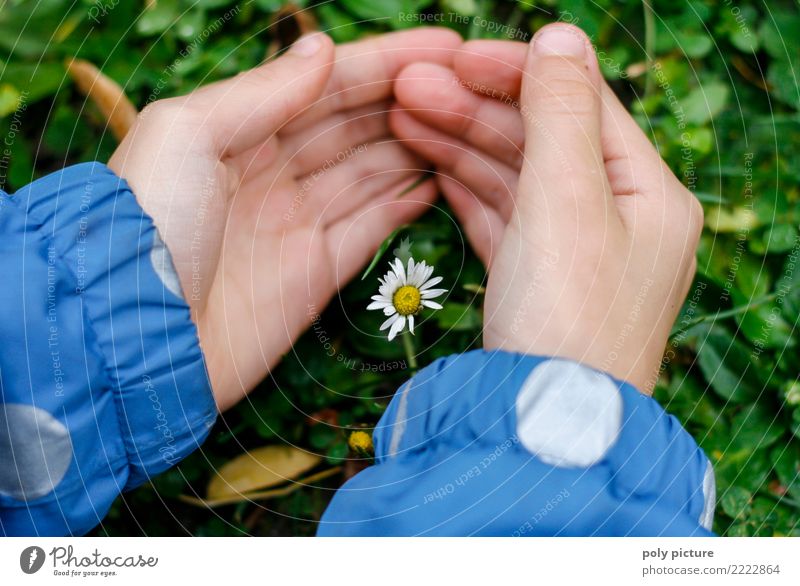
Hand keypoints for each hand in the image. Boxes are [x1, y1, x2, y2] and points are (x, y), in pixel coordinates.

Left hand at [109, 28, 460, 410]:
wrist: (140, 338)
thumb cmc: (147, 227)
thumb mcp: (187, 134)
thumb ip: (260, 92)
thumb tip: (321, 49)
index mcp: (238, 130)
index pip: (326, 84)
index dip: (386, 62)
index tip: (444, 47)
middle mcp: (272, 172)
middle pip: (355, 125)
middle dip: (410, 100)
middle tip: (469, 84)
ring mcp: (297, 223)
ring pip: (372, 172)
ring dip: (416, 146)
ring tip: (467, 124)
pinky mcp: (317, 272)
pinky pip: (373, 226)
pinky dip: (406, 202)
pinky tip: (442, 178)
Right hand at [390, 24, 702, 392]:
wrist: (544, 426)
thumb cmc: (567, 319)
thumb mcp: (566, 201)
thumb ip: (559, 114)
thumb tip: (559, 34)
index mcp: (649, 191)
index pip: (582, 103)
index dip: (517, 71)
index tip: (453, 56)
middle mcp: (620, 217)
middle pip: (542, 138)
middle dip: (474, 108)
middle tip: (409, 87)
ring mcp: (576, 250)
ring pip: (515, 177)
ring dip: (461, 144)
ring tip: (403, 117)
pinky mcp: (539, 279)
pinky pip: (503, 217)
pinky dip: (466, 189)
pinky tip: (429, 165)